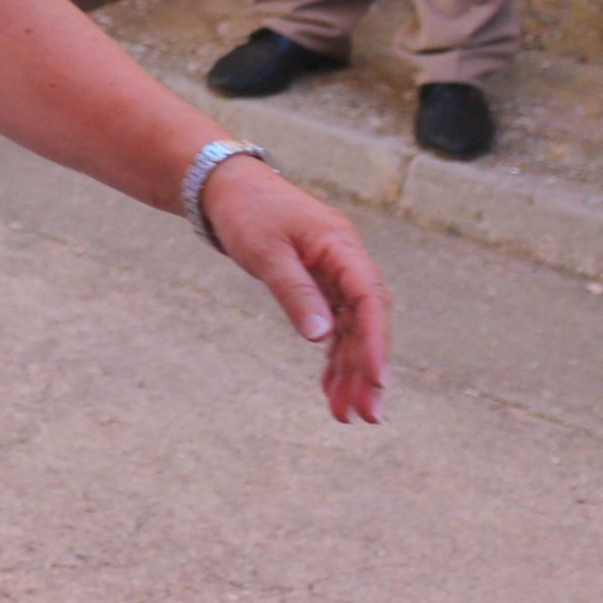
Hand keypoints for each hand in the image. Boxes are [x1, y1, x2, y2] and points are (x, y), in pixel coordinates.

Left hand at [200, 157, 388, 423]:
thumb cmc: (246, 211)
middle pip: (366, 322)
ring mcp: (334, 274)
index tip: (377, 380)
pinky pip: (333, 325)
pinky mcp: (319, 284)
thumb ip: (294, 291)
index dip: (377, 342)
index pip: (370, 299)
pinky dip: (331, 356)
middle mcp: (345, 261)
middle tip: (367, 416)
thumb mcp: (265, 252)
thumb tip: (322, 337)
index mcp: (341, 246)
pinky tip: (330, 388)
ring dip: (350, 371)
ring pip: (350, 330)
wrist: (225, 186)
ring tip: (344, 415)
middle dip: (367, 369)